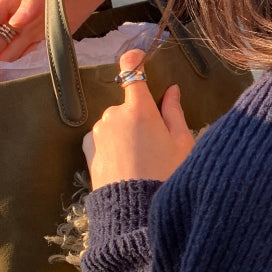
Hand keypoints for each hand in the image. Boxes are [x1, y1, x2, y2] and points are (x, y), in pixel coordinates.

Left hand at [85, 49, 194, 189]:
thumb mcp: (182, 144)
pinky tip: (126, 164)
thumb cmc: (166, 177)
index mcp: (139, 110)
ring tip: (142, 160)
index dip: (135, 60)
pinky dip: (113, 144)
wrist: (136, 214)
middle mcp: (113, 115)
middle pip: (128, 105)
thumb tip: (171, 91)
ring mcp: (98, 133)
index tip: (140, 57)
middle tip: (157, 142)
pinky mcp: (89, 150)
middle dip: (140, 115)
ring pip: (115, 122)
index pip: (132, 71)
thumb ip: (174, 112)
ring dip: (126, 132)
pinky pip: (103, 137)